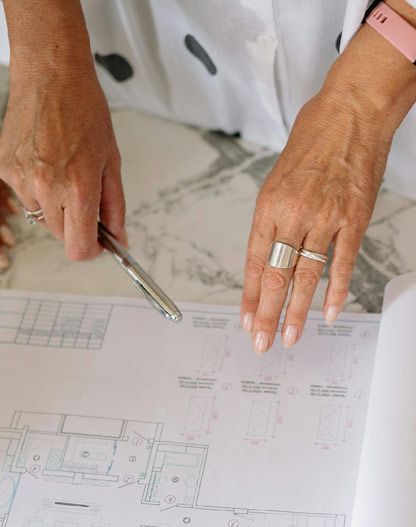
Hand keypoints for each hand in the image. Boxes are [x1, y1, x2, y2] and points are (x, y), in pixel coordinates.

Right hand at [0, 61, 125, 259]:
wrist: (49, 73)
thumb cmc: (83, 108)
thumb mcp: (110, 159)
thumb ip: (114, 204)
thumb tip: (118, 236)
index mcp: (78, 188)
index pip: (79, 248)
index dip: (91, 249)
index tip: (97, 242)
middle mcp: (46, 189)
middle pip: (60, 235)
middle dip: (74, 222)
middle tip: (81, 191)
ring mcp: (22, 181)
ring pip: (40, 216)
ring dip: (52, 203)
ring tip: (59, 165)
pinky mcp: (5, 170)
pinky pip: (23, 195)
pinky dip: (34, 186)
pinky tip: (42, 157)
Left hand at [241, 6, 415, 351]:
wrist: (352, 111)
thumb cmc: (312, 140)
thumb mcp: (276, 180)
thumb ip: (272, 219)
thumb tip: (267, 253)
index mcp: (267, 208)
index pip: (252, 263)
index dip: (247, 296)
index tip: (244, 320)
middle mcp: (292, 216)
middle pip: (274, 276)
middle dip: (265, 315)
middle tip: (260, 342)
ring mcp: (324, 219)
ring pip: (306, 276)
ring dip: (296, 312)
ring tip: (289, 337)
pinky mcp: (353, 219)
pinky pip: (342, 263)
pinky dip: (335, 291)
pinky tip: (329, 314)